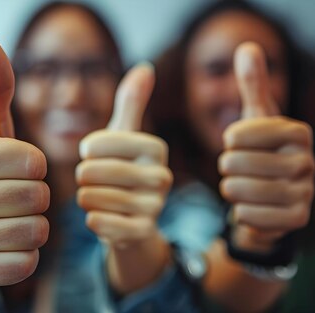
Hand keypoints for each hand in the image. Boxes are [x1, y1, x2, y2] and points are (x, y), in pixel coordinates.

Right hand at [0, 37, 48, 289]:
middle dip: (37, 199)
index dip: (37, 167)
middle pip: (38, 197)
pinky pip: (26, 264)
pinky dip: (24, 257)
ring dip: (35, 227)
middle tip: (12, 199)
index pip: (36, 162)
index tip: (16, 170)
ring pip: (37, 231)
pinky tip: (3, 248)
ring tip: (9, 221)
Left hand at [76, 63, 171, 248]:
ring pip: (90, 197)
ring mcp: (155, 207)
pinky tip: (101, 215)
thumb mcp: (125, 134)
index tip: (94, 155)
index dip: (85, 151)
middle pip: (90, 172)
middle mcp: (161, 176)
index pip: (94, 144)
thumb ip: (131, 101)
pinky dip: (91, 218)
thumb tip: (145, 67)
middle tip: (93, 180)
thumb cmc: (123, 167)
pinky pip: (98, 222)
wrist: (135, 219)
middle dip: (82, 176)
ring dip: (85, 198)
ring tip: (99, 196)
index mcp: (155, 147)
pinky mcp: (142, 233)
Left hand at [220, 42, 313, 251]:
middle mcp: (307, 161)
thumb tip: (246, 47)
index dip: (229, 139)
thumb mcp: (257, 118)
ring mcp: (305, 192)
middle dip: (226, 166)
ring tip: (236, 185)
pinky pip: (250, 216)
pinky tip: (246, 206)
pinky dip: (240, 212)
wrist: (275, 195)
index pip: (241, 133)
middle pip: (236, 163)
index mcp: (298, 133)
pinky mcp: (296, 219)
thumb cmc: (262, 150)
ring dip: (230, 189)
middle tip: (233, 168)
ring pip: (240, 190)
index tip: (235, 141)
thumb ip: (252, 86)